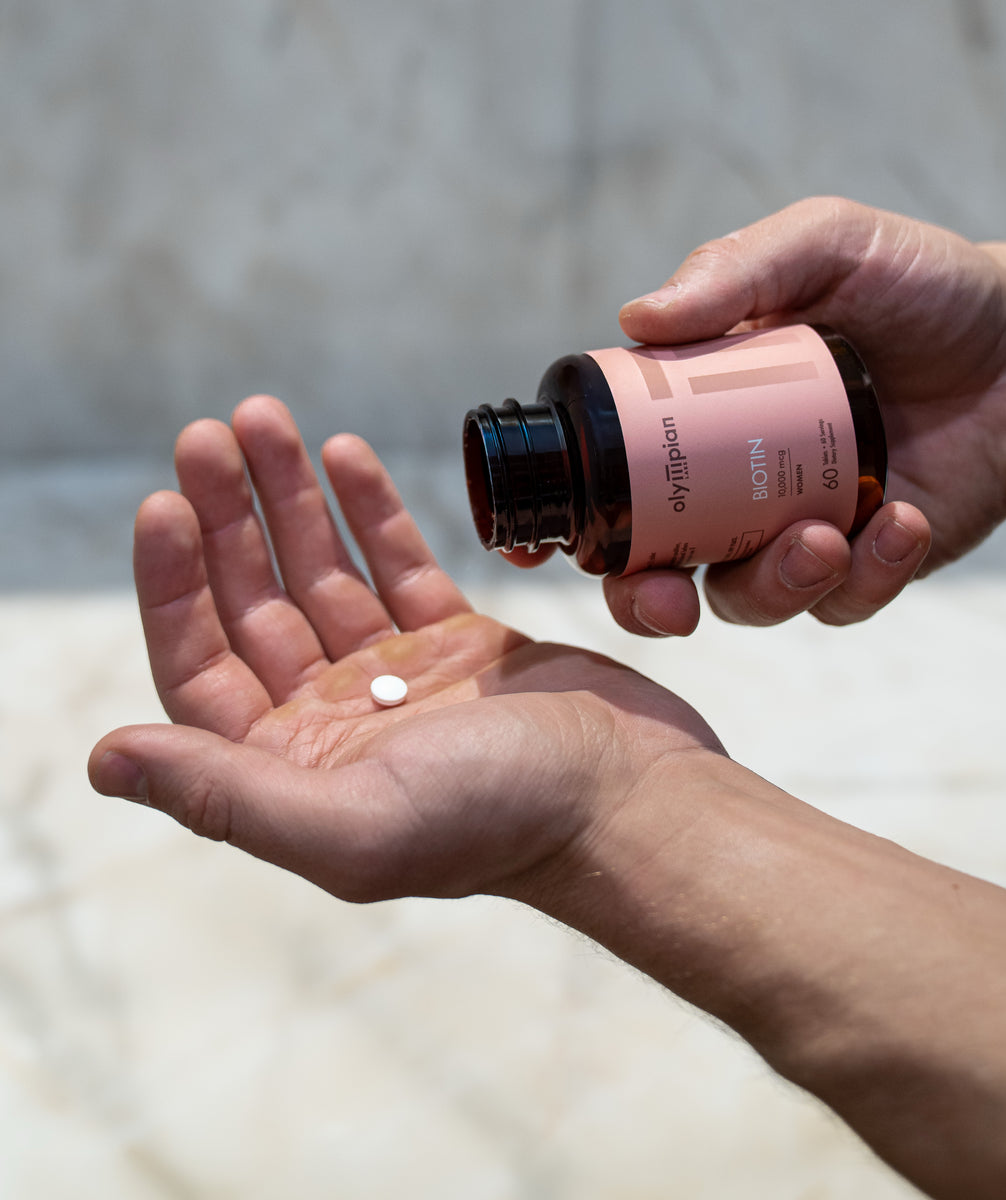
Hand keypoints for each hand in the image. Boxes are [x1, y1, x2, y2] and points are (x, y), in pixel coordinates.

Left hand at [88, 396, 722, 901]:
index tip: (165, 503)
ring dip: (290, 496)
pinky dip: (370, 508)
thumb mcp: (353, 825)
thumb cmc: (503, 821)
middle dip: (228, 517)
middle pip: (256, 603)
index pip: (201, 665)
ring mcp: (396, 678)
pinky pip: (397, 564)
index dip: (173, 586)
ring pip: (324, 571)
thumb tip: (103, 759)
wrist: (631, 798)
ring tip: (264, 418)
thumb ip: (226, 795)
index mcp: (293, 769)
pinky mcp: (457, 643)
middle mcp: (334, 721)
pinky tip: (345, 452)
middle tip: (209, 433)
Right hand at [586, 197, 1005, 635]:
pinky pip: (844, 600)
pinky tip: (903, 520)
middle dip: (646, 601)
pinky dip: (868, 573)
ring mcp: (799, 532)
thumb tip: (634, 317)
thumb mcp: (825, 247)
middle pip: (656, 571)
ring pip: (747, 599)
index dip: (573, 521)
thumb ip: (736, 270)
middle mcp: (734, 488)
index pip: (613, 480)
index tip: (540, 548)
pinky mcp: (868, 565)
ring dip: (771, 584)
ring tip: (824, 536)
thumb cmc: (918, 287)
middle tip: (666, 598)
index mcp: (699, 420)